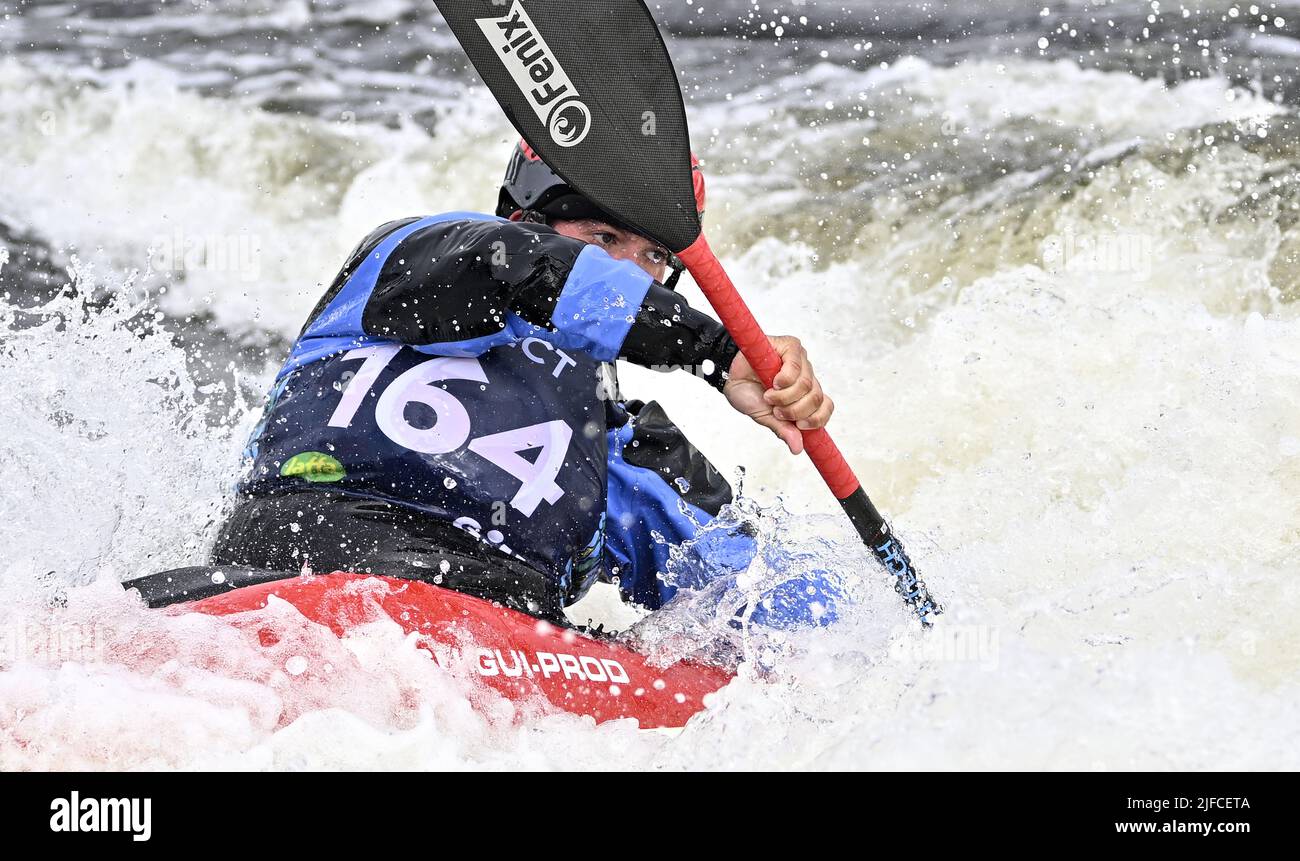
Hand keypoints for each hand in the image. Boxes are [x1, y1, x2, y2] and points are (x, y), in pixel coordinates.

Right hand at [723, 336, 833, 454]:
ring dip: (785, 396)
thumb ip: (784, 430)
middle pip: (816, 398)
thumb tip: (797, 448)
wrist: (728, 375)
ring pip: (806, 385)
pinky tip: (773, 382)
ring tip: (769, 395)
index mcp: (804, 394)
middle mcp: (805, 377)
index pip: (825, 406)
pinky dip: (784, 379)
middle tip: (777, 410)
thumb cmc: (747, 392)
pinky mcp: (790, 347)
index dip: (816, 418)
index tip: (800, 425)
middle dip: (795, 410)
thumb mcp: (766, 417)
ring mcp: (800, 361)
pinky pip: (796, 366)